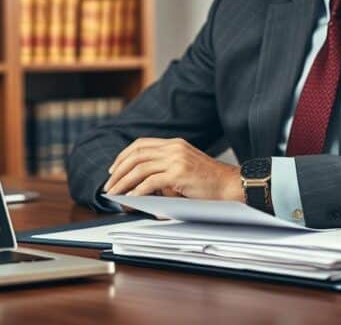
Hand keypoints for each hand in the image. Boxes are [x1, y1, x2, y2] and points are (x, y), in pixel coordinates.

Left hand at [103, 138, 243, 201]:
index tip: (113, 169)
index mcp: (175, 144)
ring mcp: (176, 159)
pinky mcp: (179, 174)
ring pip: (140, 167)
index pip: (141, 144)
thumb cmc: (209, 182)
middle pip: (136, 154)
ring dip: (123, 181)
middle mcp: (174, 148)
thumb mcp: (185, 168)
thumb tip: (139, 184)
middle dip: (118, 170)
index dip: (123, 156)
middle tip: (109, 184)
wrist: (231, 185)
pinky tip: (131, 197)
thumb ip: (165, 169)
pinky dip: (137, 190)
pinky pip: (151, 181)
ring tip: (115, 193)